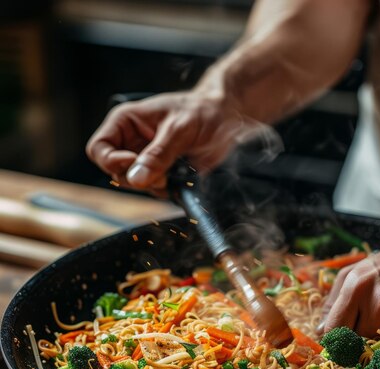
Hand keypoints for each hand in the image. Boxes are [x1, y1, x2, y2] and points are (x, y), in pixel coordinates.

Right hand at [86, 90, 247, 194]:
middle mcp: (130, 142)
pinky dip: (167, 189)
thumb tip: (136, 178)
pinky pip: (154, 190)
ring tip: (175, 169)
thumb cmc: (202, 111)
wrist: (225, 118)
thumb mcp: (179, 130)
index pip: (98, 149)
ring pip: (135, 184)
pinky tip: (181, 176)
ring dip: (154, 184)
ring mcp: (145, 160)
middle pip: (115, 172)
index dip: (112, 161)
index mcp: (125, 122)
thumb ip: (158, 155)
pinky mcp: (161, 172)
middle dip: (138, 177)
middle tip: (162, 171)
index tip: (134, 163)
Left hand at [321, 232, 379, 346]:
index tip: (338, 338)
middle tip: (370, 317)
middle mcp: (379, 301)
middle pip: (358, 339)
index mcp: (356, 287)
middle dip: (361, 332)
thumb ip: (333, 303)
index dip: (335, 336)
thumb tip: (320, 332)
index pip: (335, 328)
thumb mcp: (352, 275)